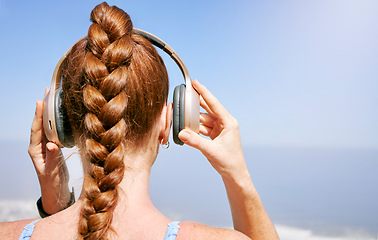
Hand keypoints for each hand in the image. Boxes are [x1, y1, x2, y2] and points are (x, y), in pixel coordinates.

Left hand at [28, 89, 69, 213]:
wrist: (55, 189)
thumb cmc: (52, 181)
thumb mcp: (52, 171)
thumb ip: (52, 157)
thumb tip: (52, 144)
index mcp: (34, 149)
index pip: (36, 129)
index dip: (38, 114)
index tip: (41, 101)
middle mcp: (38, 145)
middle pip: (40, 123)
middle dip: (43, 107)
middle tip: (47, 92)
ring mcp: (46, 144)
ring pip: (47, 125)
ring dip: (50, 111)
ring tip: (53, 98)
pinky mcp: (53, 145)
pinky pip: (54, 129)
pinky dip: (57, 119)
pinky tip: (61, 113)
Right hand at [178, 80, 248, 178]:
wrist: (234, 174)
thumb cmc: (229, 162)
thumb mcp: (211, 151)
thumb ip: (195, 141)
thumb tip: (182, 133)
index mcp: (229, 122)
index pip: (214, 104)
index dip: (204, 92)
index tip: (195, 83)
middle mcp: (225, 123)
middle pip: (207, 110)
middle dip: (196, 106)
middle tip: (185, 96)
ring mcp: (220, 129)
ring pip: (204, 120)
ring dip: (194, 121)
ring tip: (183, 120)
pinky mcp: (216, 135)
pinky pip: (203, 128)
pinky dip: (196, 129)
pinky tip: (188, 129)